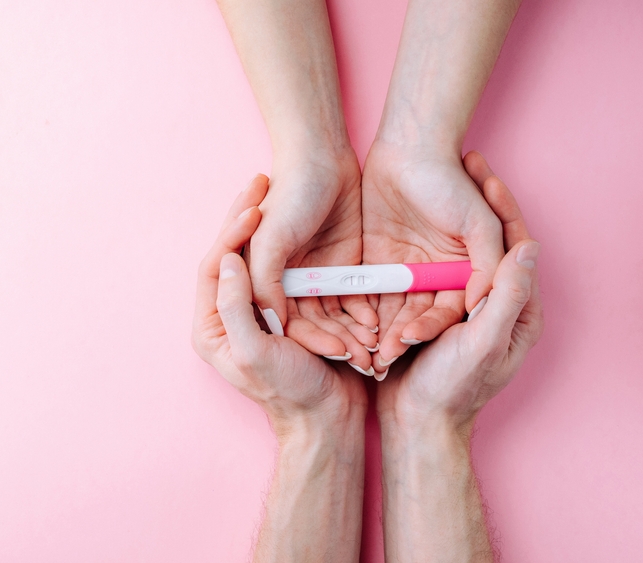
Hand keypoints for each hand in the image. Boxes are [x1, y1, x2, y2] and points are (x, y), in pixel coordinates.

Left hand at [193, 174, 367, 431]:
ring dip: (265, 224)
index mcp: (211, 326)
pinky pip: (279, 268)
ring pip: (255, 257)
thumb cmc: (291, 391)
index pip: (213, 267)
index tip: (255, 205)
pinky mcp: (282, 311)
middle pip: (232, 255)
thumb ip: (235, 306)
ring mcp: (255, 311)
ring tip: (274, 187)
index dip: (231, 233)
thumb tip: (226, 259)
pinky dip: (287, 242)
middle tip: (261, 180)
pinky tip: (299, 217)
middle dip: (245, 218)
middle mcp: (228, 315)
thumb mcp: (256, 350)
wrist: (328, 418)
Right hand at [248, 153, 379, 374]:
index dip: (310, 341)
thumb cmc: (289, 196)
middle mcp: (290, 284)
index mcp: (264, 281)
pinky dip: (366, 315)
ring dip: (353, 335)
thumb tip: (272, 325)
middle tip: (362, 361)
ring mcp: (319, 277)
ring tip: (374, 352)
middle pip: (313, 325)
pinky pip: (355, 300)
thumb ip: (265, 283)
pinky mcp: (345, 268)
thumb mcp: (270, 240)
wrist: (321, 158)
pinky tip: (378, 327)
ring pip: (336, 318)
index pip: (286, 323)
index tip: (335, 354)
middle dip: (337, 344)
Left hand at [343, 143, 503, 377]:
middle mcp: (433, 277)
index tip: (409, 342)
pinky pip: (366, 292)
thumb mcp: (479, 223)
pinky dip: (357, 310)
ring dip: (377, 331)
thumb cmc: (450, 182)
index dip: (429, 328)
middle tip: (380, 359)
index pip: (447, 312)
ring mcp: (402, 271)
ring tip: (362, 351)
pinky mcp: (375, 262)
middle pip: (416, 317)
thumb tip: (483, 305)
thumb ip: (487, 264)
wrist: (410, 149)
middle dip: (400, 337)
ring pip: (390, 310)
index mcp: (463, 272)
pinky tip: (345, 326)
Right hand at [374, 151, 542, 429]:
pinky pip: (424, 267)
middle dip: (473, 199)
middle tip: (461, 160)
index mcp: (515, 308)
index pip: (514, 244)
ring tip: (434, 177)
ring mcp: (457, 303)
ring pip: (451, 248)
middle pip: (484, 240)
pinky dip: (416, 241)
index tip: (484, 171)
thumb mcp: (485, 342)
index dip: (502, 205)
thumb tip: (529, 246)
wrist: (415, 423)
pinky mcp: (428, 308)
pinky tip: (405, 212)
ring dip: (441, 214)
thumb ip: (506, 296)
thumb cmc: (454, 388)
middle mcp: (488, 300)